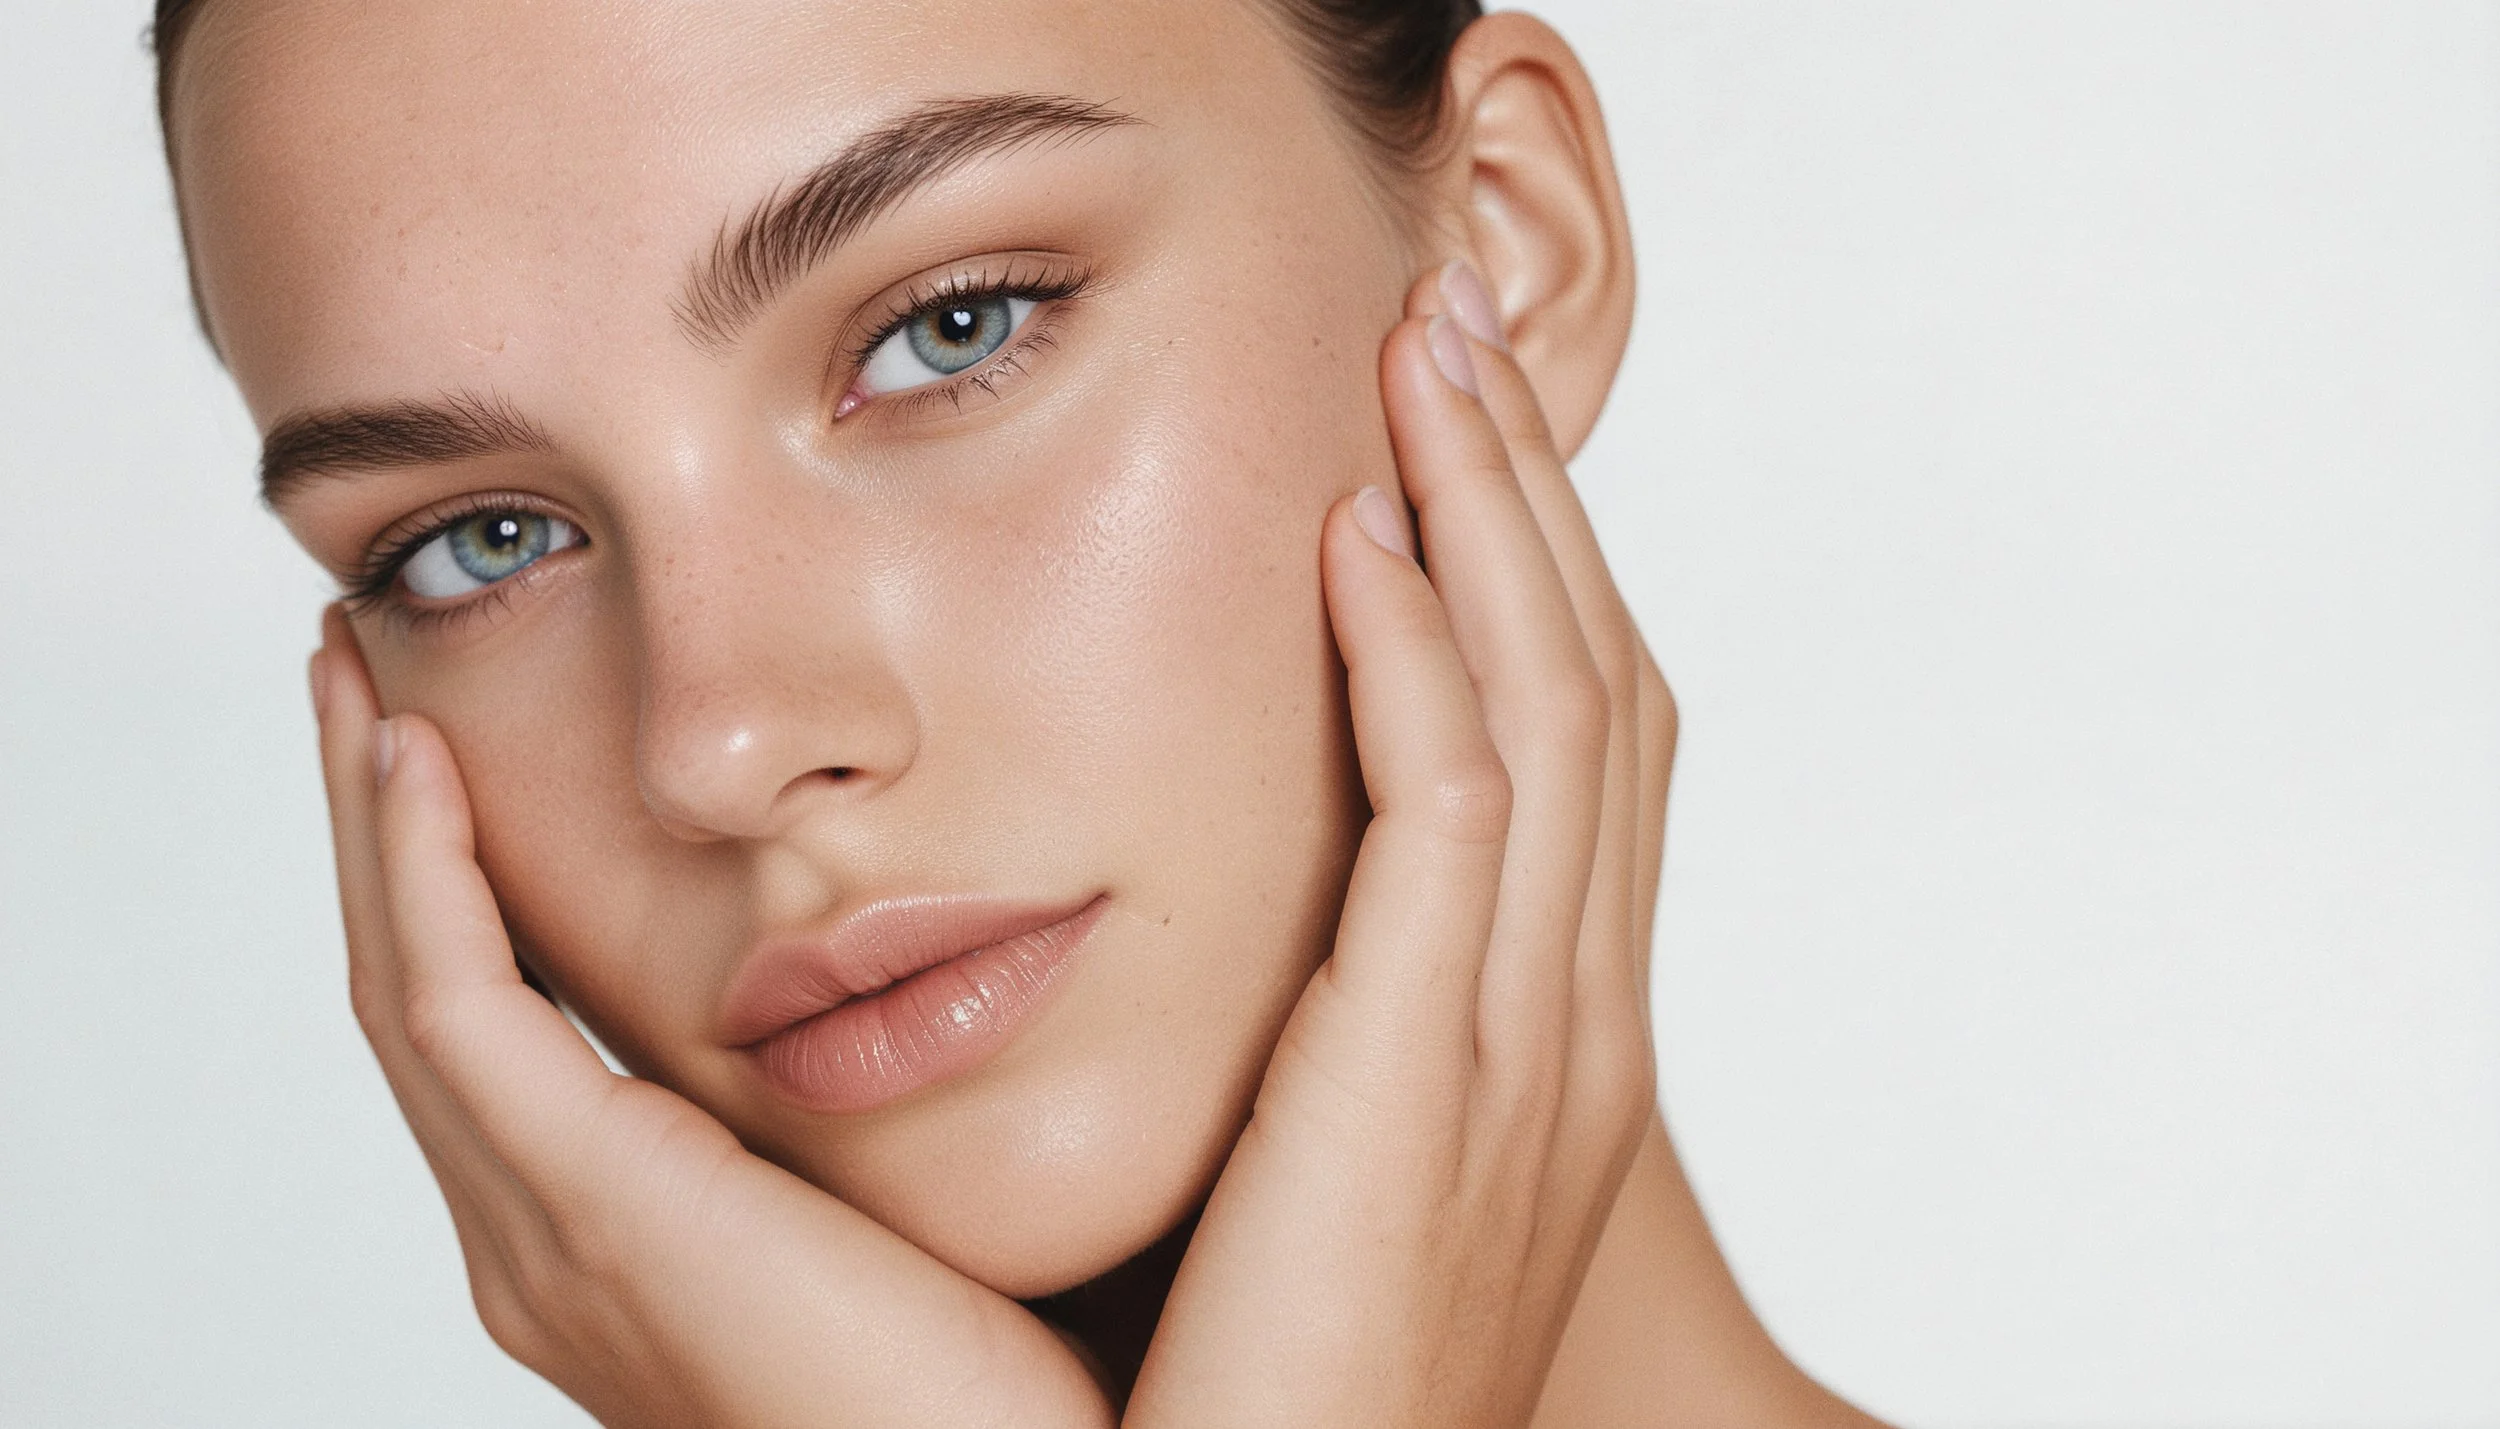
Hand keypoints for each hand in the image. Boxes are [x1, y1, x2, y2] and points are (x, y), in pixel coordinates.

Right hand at [309, 610, 1113, 1428]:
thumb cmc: (1002, 1378)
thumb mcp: (895, 1198)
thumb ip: (859, 1103)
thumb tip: (915, 976)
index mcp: (615, 1237)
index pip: (500, 1027)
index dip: (456, 884)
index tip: (449, 751)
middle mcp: (548, 1242)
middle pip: (421, 994)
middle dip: (378, 836)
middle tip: (355, 682)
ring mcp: (551, 1236)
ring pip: (411, 984)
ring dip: (372, 829)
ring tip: (356, 687)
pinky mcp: (596, 1210)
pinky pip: (462, 1011)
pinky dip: (426, 879)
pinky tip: (419, 763)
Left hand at [1125, 261, 1677, 1426]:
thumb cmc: (1267, 1384)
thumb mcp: (1323, 1168)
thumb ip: (1323, 1028)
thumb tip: (1249, 925)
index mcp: (1544, 1039)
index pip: (1575, 751)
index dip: (1531, 576)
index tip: (1449, 439)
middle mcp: (1571, 1018)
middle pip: (1596, 686)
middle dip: (1533, 496)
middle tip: (1457, 327)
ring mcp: (1532, 1042)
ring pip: (1559, 705)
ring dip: (1496, 513)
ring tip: (1426, 353)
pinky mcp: (1442, 1069)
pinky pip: (1459, 806)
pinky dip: (1431, 649)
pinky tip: (1362, 533)